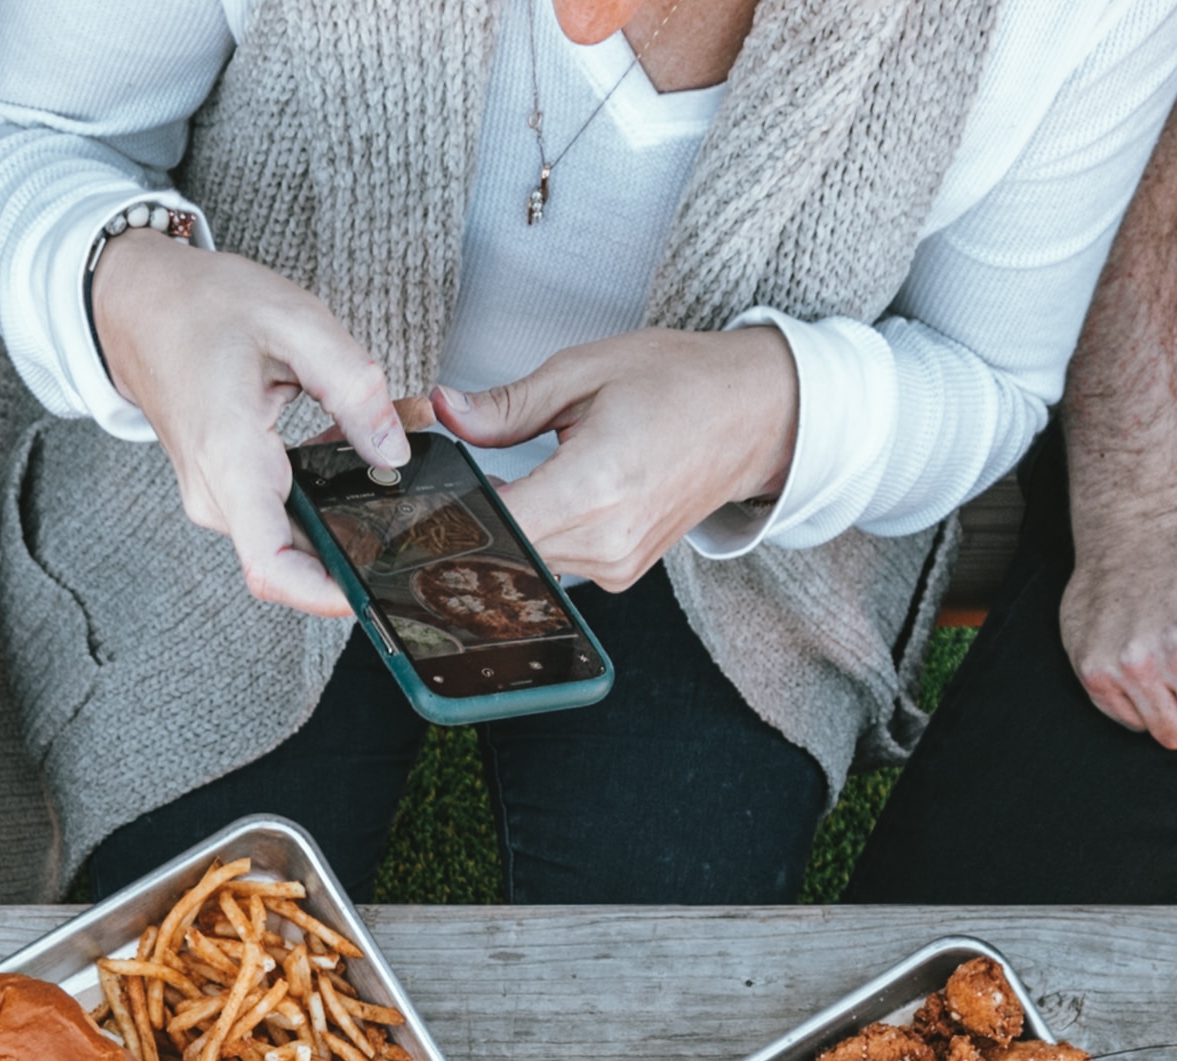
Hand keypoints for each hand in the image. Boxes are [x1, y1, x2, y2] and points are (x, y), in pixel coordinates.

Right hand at [88, 228, 409, 619]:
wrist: (138, 306)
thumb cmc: (202, 308)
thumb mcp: (294, 321)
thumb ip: (353, 386)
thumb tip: (395, 453)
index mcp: (228, 458)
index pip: (271, 567)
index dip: (326, 595)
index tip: (373, 591)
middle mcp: (217, 495)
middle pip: (294, 558)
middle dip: (358, 536)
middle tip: (414, 496)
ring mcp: (217, 499)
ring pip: (293, 536)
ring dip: (344, 509)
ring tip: (387, 452)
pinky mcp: (225, 492)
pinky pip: (280, 513)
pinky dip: (321, 490)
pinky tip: (349, 447)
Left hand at [439, 326, 797, 593]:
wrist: (755, 414)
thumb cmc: (681, 382)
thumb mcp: (585, 371)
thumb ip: (507, 404)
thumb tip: (445, 411)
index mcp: (595, 484)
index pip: (495, 524)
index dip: (448, 514)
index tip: (421, 497)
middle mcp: (606, 540)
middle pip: (503, 548)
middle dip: (472, 517)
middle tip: (457, 482)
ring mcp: (615, 564)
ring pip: (524, 560)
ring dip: (505, 528)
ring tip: (508, 482)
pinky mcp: (620, 574)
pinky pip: (554, 563)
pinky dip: (537, 536)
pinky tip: (543, 500)